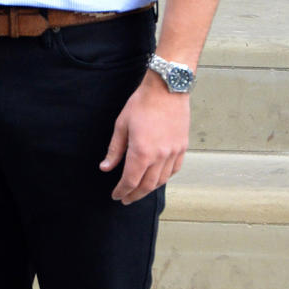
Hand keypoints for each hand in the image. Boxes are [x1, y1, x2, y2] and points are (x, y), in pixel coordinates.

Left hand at [99, 71, 189, 203]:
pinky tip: (158, 177)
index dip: (122, 191)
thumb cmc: (142, 104)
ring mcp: (173, 152)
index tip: (116, 196)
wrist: (167, 89)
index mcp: (142, 152)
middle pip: (147, 185)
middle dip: (135, 194)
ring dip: (149, 188)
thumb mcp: (121, 126)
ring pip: (162, 180)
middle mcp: (160, 156)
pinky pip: (174, 169)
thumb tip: (105, 167)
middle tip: (126, 199)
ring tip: (140, 190)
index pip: (130, 181)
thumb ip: (115, 150)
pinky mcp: (182, 146)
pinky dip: (165, 177)